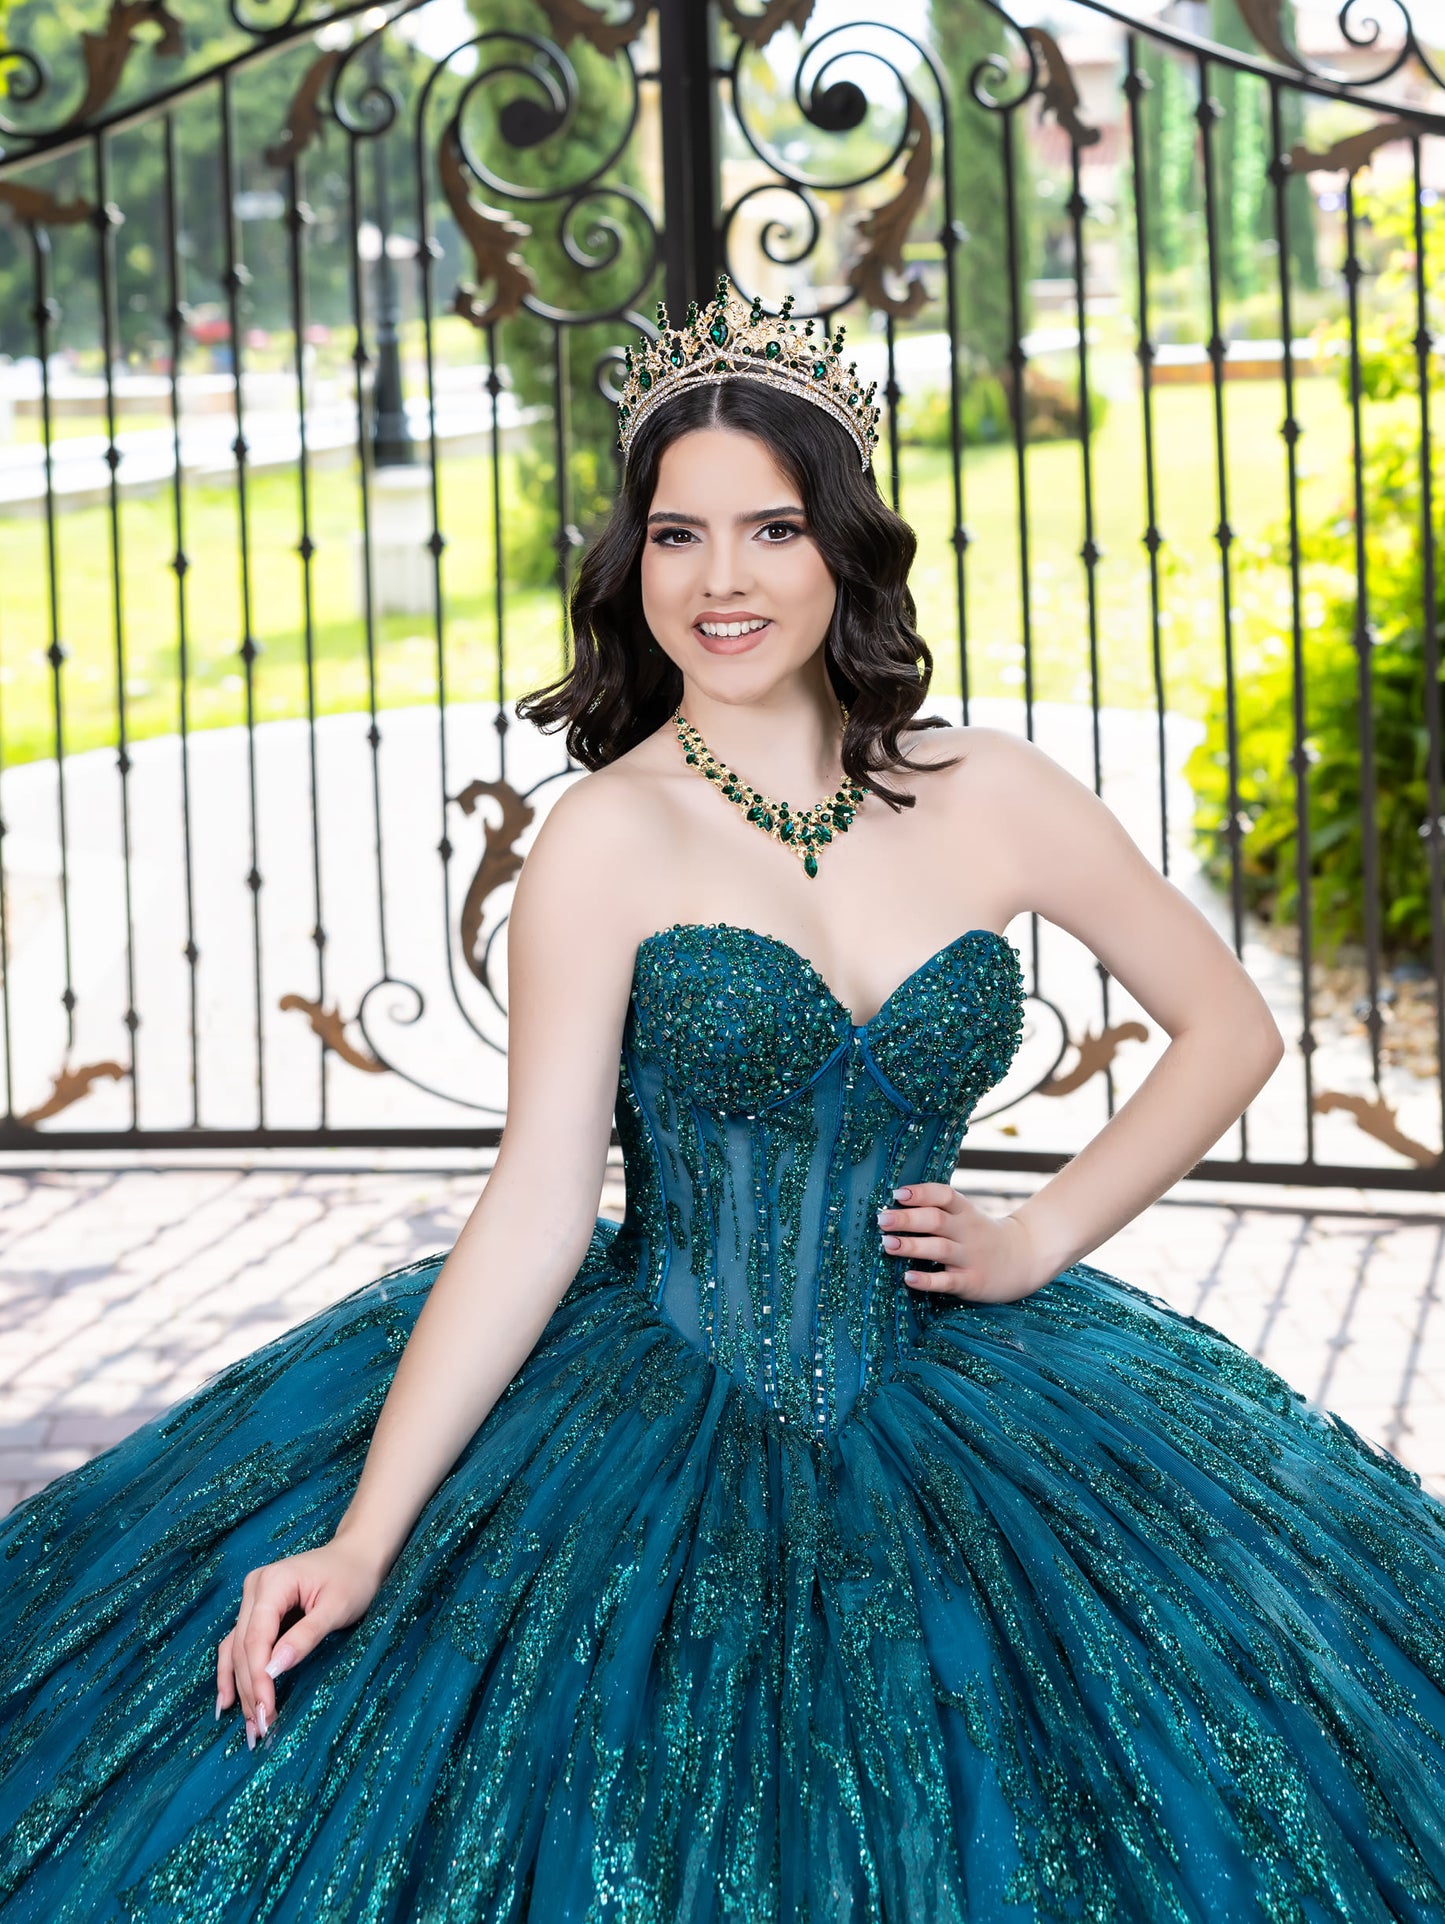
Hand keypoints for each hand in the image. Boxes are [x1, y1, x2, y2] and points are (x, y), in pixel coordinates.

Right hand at [215, 1535, 385, 1749]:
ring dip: (240, 1687)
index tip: (266, 1712)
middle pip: (243, 1647)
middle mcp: (255, 1587)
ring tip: (248, 1725)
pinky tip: (228, 1701)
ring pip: (237, 1649)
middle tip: (259, 1730)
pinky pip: (239, 1644)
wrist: (358, 1554)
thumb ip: (305, 1636)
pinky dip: (235, 1672)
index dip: (257, 1678)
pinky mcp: (258, 1609)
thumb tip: (273, 1669)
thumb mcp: (336, 1607)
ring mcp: (253, 1597)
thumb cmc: (354, 1578)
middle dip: (249, 1690)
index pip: (256, 1639)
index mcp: (272, 1582)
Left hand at [877, 1183, 1051, 1304]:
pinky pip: (947, 1281)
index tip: (897, 1193)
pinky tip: (908, 1277)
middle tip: (882, 1218)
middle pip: (936, 1220)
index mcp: (965, 1211)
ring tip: (886, 1244)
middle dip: (907, 1218)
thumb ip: (938, 1209)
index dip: (921, 1192)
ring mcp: (969, 1257)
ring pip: (938, 1249)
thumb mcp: (967, 1216)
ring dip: (911, 1246)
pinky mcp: (971, 1281)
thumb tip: (894, 1204)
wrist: (1025, 1259)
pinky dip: (927, 1280)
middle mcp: (967, 1231)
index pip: (944, 1195)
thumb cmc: (982, 1235)